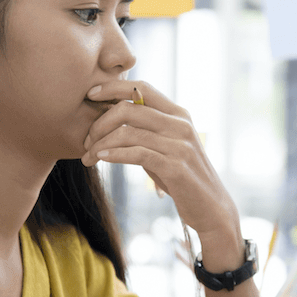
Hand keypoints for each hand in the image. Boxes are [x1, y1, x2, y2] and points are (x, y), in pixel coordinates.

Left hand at [81, 81, 242, 257]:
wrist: (211, 209)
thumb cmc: (183, 178)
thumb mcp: (167, 148)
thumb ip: (147, 131)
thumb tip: (113, 117)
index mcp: (179, 114)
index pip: (142, 88)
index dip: (113, 87)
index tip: (90, 95)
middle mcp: (181, 125)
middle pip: (129, 109)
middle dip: (100, 123)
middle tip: (85, 141)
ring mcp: (180, 145)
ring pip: (129, 132)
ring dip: (101, 144)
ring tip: (88, 157)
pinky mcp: (176, 167)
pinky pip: (137, 153)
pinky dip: (115, 154)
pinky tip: (101, 158)